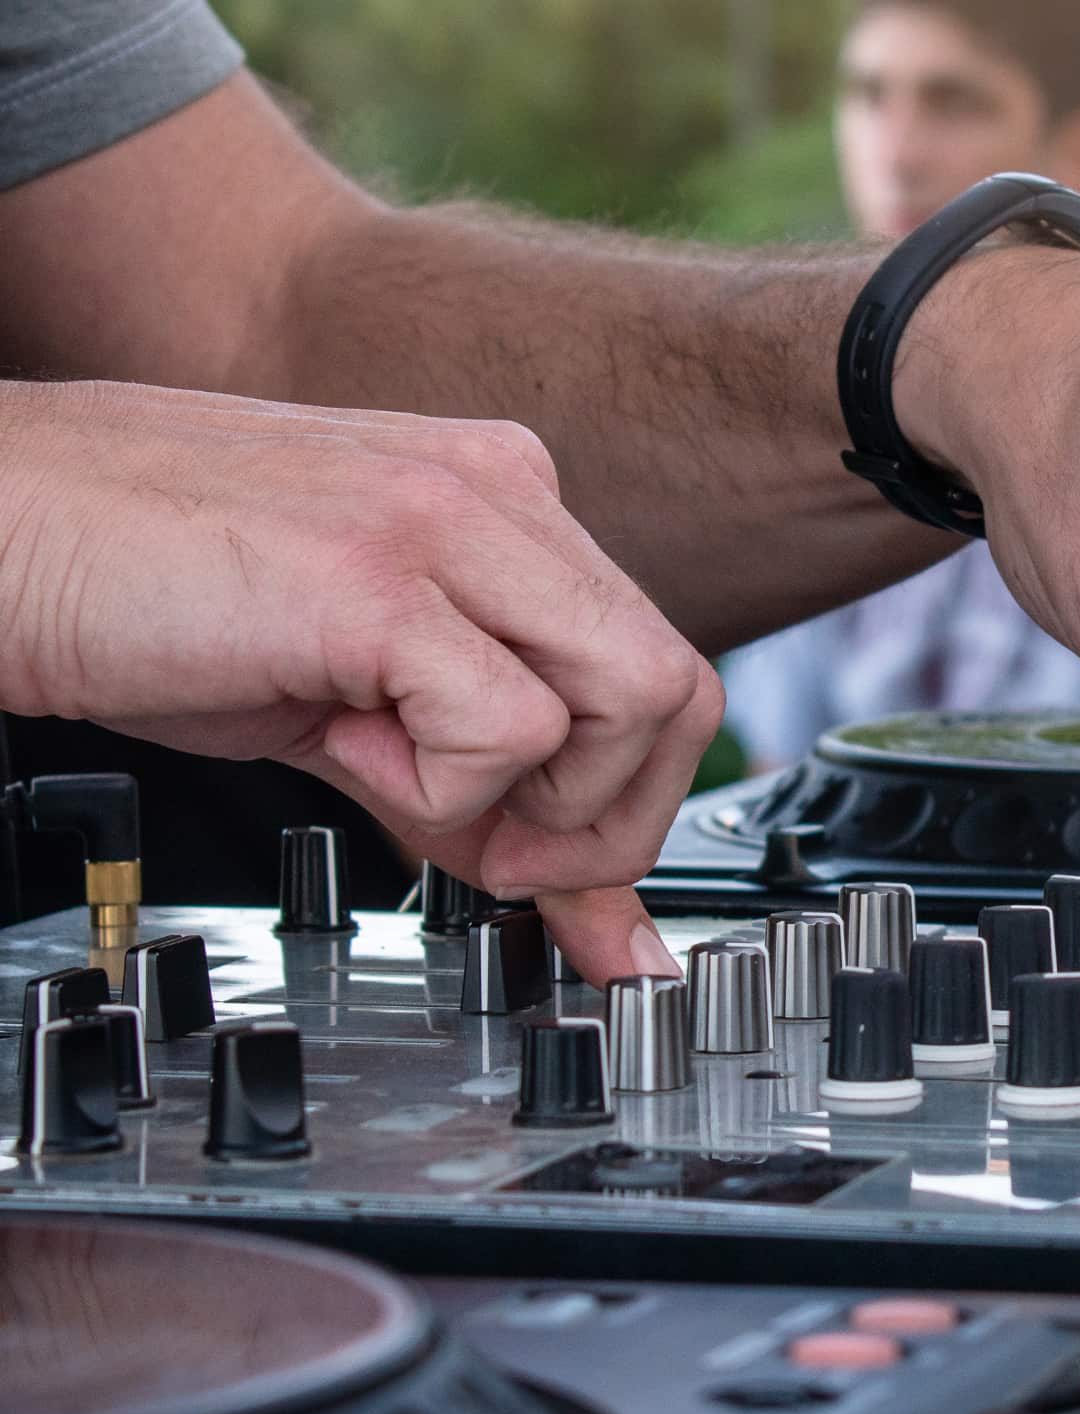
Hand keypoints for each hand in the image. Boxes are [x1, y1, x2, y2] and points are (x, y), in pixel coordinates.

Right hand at [0, 380, 719, 981]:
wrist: (2, 532)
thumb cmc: (156, 600)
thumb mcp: (364, 712)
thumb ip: (490, 799)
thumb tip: (598, 918)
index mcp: (506, 503)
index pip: (659, 667)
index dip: (628, 796)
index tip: (556, 864)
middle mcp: (498, 495)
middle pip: (678, 690)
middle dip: (611, 817)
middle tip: (500, 854)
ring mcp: (446, 524)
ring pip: (633, 699)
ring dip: (538, 800)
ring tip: (408, 787)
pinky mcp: (378, 580)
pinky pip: (508, 730)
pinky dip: (442, 791)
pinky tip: (346, 748)